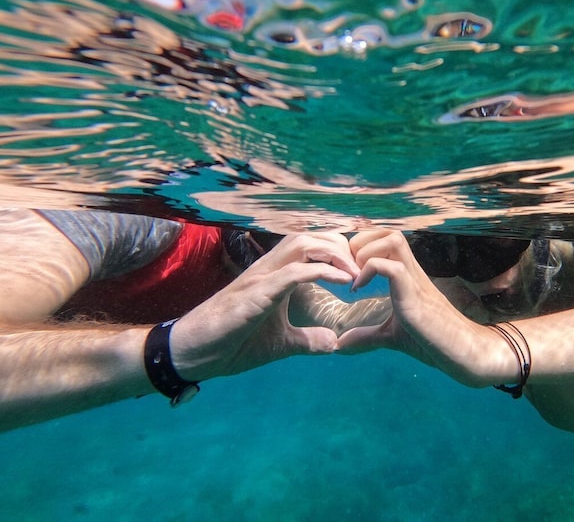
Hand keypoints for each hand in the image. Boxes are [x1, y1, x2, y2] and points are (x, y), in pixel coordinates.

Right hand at [170, 233, 359, 379]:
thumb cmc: (232, 343)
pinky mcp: (255, 294)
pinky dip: (319, 272)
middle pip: (310, 236)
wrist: (195, 354)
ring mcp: (261, 278)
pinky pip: (292, 273)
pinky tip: (341, 282)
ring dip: (333, 254)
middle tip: (361, 270)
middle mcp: (268, 269)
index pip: (311, 246)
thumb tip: (333, 344)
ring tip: (353, 273)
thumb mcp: (280, 343)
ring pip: (301, 244)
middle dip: (340, 246)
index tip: (359, 270)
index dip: (338, 251)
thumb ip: (306, 339)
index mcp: (275, 275)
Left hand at [338, 230, 519, 386]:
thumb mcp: (390, 336)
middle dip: (361, 243)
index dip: (361, 245)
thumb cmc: (431, 341)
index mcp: (407, 274)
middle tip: (349, 270)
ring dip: (366, 252)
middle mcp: (412, 270)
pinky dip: (369, 271)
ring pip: (393, 239)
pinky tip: (359, 289)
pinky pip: (392, 267)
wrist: (461, 352)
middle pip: (388, 231)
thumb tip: (341, 346)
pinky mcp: (415, 295)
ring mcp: (415, 280)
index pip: (385, 238)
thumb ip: (367, 337)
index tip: (348, 270)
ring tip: (356, 276)